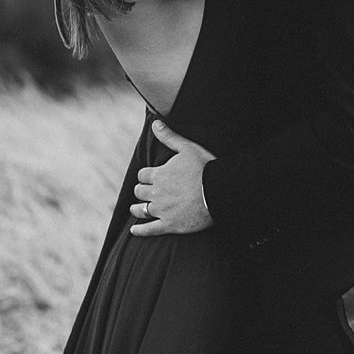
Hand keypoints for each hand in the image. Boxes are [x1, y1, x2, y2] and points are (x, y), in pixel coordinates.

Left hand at [129, 119, 215, 236]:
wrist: (218, 193)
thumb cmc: (205, 168)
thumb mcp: (187, 148)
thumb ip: (169, 137)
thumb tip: (155, 123)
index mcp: (159, 174)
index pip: (143, 175)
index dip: (146, 175)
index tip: (149, 176)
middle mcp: (156, 193)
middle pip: (140, 192)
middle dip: (141, 190)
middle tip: (144, 191)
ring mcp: (162, 210)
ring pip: (141, 210)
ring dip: (137, 208)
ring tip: (136, 209)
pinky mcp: (169, 225)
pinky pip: (149, 229)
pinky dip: (140, 231)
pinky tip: (134, 231)